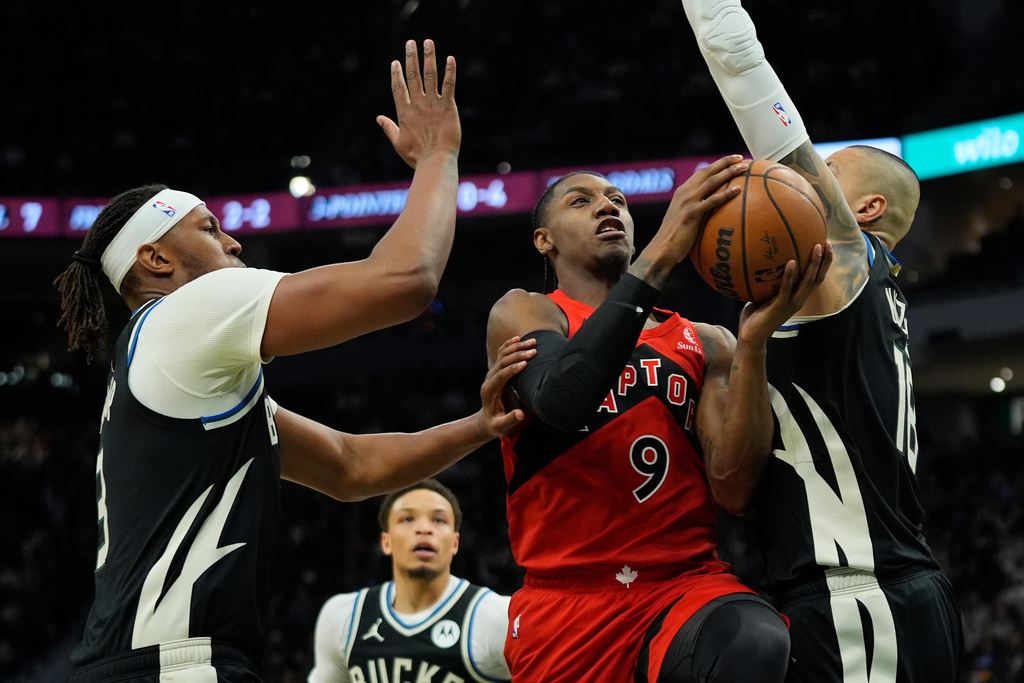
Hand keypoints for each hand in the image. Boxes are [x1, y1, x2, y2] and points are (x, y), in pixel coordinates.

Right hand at [376, 39, 460, 168]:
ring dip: (428, 57)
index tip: (396, 62)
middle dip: (411, 58)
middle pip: (412, 76)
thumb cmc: (417, 156)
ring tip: (428, 42)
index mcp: (404, 112)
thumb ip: (389, 128)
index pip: (398, 88)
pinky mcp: (448, 107)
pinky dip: (450, 72)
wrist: (436, 161)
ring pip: (430, 75)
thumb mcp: (398, 143)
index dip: (396, 74)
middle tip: (410, 42)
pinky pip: (449, 85)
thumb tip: (378, 118)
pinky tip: (450, 59)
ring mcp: (433, 104)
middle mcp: (417, 104)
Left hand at [476, 336, 536, 437]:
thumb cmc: (496, 425)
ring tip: (533, 341)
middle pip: (502, 362)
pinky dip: (510, 345)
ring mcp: (492, 373)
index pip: (500, 376)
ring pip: (503, 355)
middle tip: (534, 350)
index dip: (512, 369)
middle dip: (518, 354)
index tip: (525, 363)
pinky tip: (519, 338)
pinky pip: (502, 354)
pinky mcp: (497, 370)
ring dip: (517, 347)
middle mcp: (489, 379)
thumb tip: (520, 414)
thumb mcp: (502, 427)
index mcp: (489, 391)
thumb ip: (510, 420)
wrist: (487, 420)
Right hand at [648, 155, 748, 265]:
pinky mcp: (692, 213)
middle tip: (741, 157)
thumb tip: (710, 215)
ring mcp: (688, 202)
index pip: (701, 173)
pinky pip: (712, 200)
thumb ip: (693, 212)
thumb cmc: (673, 241)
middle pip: (707, 171)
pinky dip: (726, 194)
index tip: (731, 161)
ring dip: (729, 172)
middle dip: (725, 162)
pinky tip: (738, 190)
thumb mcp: (682, 220)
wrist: (661, 250)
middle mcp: (684, 193)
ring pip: (712, 181)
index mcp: (682, 193)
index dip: (716, 165)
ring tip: (744, 168)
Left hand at [737, 242, 833, 344]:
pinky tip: (791, 262)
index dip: (823, 264)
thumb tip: (762, 263)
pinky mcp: (780, 305)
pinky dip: (789, 275)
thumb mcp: (764, 295)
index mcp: (798, 297)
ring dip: (814, 264)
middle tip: (828, 243)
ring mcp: (791, 303)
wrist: (752, 337)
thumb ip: (769, 282)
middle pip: (818, 278)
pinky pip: (786, 288)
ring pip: (807, 281)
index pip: (816, 279)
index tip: (826, 247)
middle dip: (825, 261)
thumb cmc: (756, 316)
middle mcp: (799, 300)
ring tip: (816, 247)